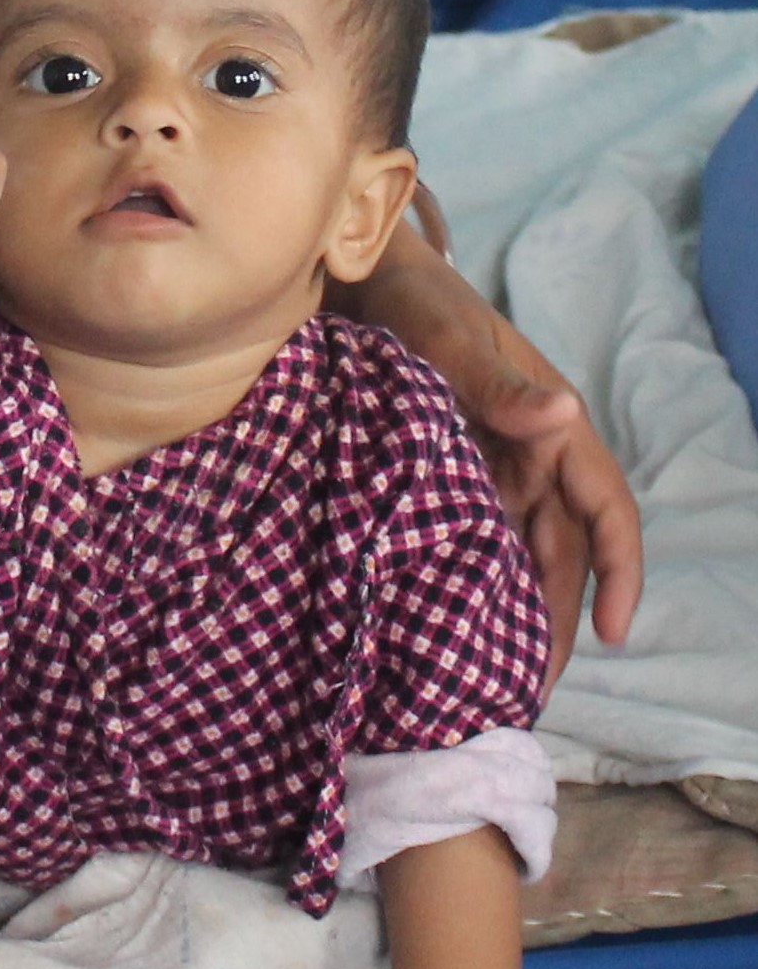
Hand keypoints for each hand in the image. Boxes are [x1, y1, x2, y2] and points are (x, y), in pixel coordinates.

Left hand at [344, 217, 642, 676]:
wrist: (350, 277)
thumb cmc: (407, 299)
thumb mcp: (443, 335)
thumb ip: (492, 381)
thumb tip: (561, 413)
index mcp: (550, 423)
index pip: (604, 508)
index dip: (618, 570)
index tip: (608, 632)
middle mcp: (529, 453)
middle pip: (559, 551)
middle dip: (554, 620)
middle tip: (527, 692)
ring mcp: (487, 466)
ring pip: (516, 554)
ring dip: (511, 612)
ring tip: (490, 680)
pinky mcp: (441, 473)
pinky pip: (468, 537)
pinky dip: (466, 582)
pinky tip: (444, 628)